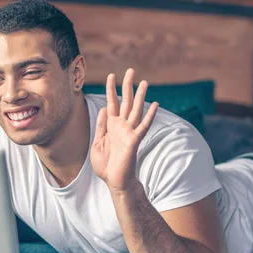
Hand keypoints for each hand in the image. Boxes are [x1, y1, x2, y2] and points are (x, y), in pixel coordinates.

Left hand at [90, 69, 157, 194]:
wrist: (114, 181)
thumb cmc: (105, 164)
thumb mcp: (97, 142)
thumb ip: (101, 125)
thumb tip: (105, 108)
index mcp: (111, 125)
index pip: (112, 103)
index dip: (111, 89)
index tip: (111, 75)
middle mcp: (122, 126)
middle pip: (126, 101)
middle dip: (127, 86)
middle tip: (130, 70)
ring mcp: (129, 132)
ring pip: (136, 110)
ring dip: (141, 96)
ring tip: (144, 82)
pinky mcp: (134, 140)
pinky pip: (143, 126)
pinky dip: (150, 115)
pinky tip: (155, 104)